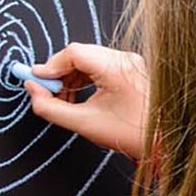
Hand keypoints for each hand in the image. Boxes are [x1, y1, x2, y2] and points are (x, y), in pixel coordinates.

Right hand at [22, 43, 148, 159]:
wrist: (162, 143)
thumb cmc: (133, 135)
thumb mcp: (84, 123)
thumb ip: (51, 107)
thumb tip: (33, 90)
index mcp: (116, 68)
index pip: (73, 52)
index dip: (50, 66)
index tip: (37, 79)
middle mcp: (125, 59)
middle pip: (80, 54)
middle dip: (60, 73)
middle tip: (47, 91)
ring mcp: (130, 62)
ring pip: (89, 59)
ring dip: (71, 77)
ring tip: (65, 100)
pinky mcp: (131, 69)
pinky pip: (100, 66)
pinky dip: (85, 78)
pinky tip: (79, 97)